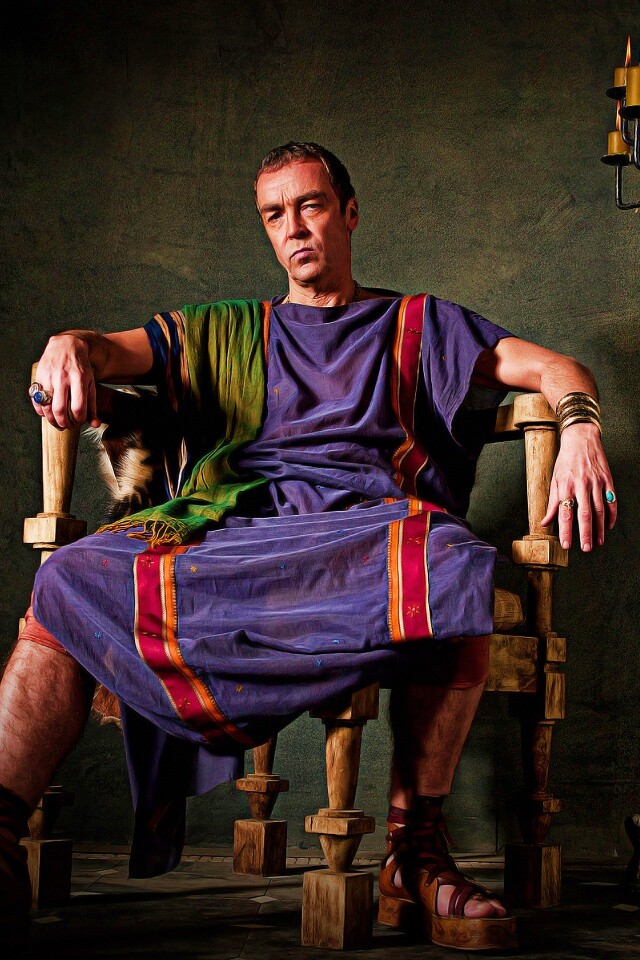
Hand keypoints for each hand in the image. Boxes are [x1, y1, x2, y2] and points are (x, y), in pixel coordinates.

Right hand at [31, 333, 100, 429]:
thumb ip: (93, 405)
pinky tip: (47, 413)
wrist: (66, 346)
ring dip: (51, 419)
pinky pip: (36, 399)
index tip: (79, 421)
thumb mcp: (90, 384)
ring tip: (57, 422)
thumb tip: (95, 424)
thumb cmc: (80, 368)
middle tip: (67, 426)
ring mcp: (49, 377)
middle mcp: (62, 378)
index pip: (78, 408)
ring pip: (46, 406)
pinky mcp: (39, 377)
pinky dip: (40, 410)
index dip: (79, 419)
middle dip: (64, 423)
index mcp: (78, 379)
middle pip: (60, 410)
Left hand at [541, 422, 616, 550]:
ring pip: (599, 510)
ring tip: (598, 542)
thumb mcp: (554, 479)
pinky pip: (611, 501)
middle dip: (585, 533)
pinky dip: (611, 515)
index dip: (565, 530)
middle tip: (586, 548)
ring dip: (599, 528)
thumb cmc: (565, 461)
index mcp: (565, 486)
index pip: (565, 513)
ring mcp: (596, 482)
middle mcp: (581, 485)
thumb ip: (551, 502)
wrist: (581, 439)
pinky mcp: (607, 480)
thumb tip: (544, 522)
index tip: (566, 545)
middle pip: (584, 514)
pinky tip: (609, 526)